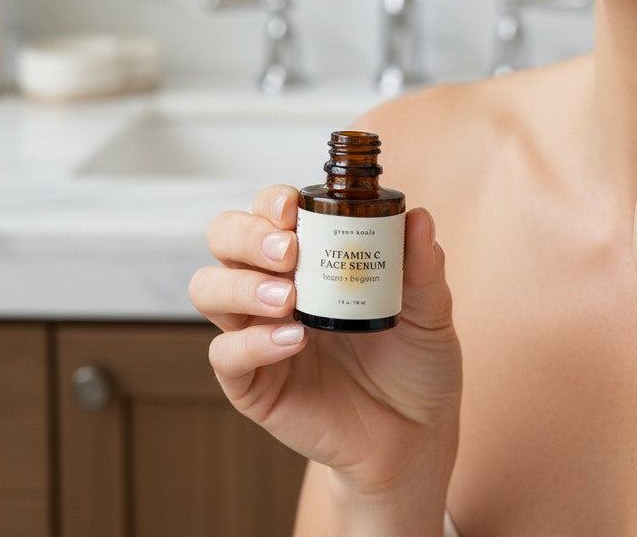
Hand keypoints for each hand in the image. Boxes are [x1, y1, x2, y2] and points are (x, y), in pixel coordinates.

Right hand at [189, 186, 461, 495]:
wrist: (416, 436)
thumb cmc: (415, 363)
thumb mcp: (429, 310)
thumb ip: (423, 266)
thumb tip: (418, 219)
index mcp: (311, 256)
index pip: (268, 210)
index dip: (271, 200)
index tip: (293, 208)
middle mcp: (273, 285)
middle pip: (224, 237)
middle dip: (247, 235)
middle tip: (289, 252)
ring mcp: (256, 332)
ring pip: (208, 287)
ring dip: (241, 285)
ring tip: (288, 298)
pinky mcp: (251, 382)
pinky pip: (225, 353)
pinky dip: (253, 342)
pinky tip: (293, 342)